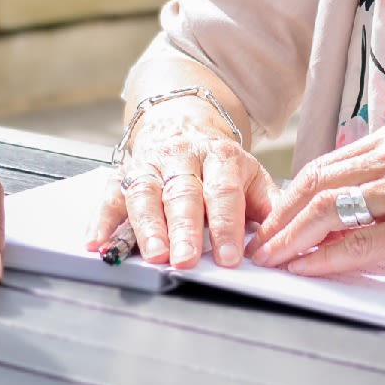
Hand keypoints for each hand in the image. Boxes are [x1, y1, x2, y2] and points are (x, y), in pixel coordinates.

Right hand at [84, 95, 274, 268]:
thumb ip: (269, 207)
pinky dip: (101, 221)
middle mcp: (182, 156)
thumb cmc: (220, 166)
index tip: (229, 258)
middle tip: (185, 260)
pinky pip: (109, 197)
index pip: (224, 192)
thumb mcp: (251, 176)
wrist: (182, 124)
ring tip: (154, 255)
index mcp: (220, 156)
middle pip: (182, 194)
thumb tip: (287, 240)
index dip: (226, 226)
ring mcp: (149, 165)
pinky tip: (97, 243)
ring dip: (148, 227)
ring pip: (146, 194)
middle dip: (184, 229)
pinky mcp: (122, 174)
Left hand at [246, 124, 384, 288]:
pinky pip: (362, 242)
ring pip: (331, 208)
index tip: (267, 225)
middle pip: (318, 183)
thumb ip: (375, 190)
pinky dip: (327, 258)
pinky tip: (308, 270)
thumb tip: (320, 217)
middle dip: (280, 218)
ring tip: (274, 260)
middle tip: (258, 246)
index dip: (287, 198)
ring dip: (293, 237)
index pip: (322, 167)